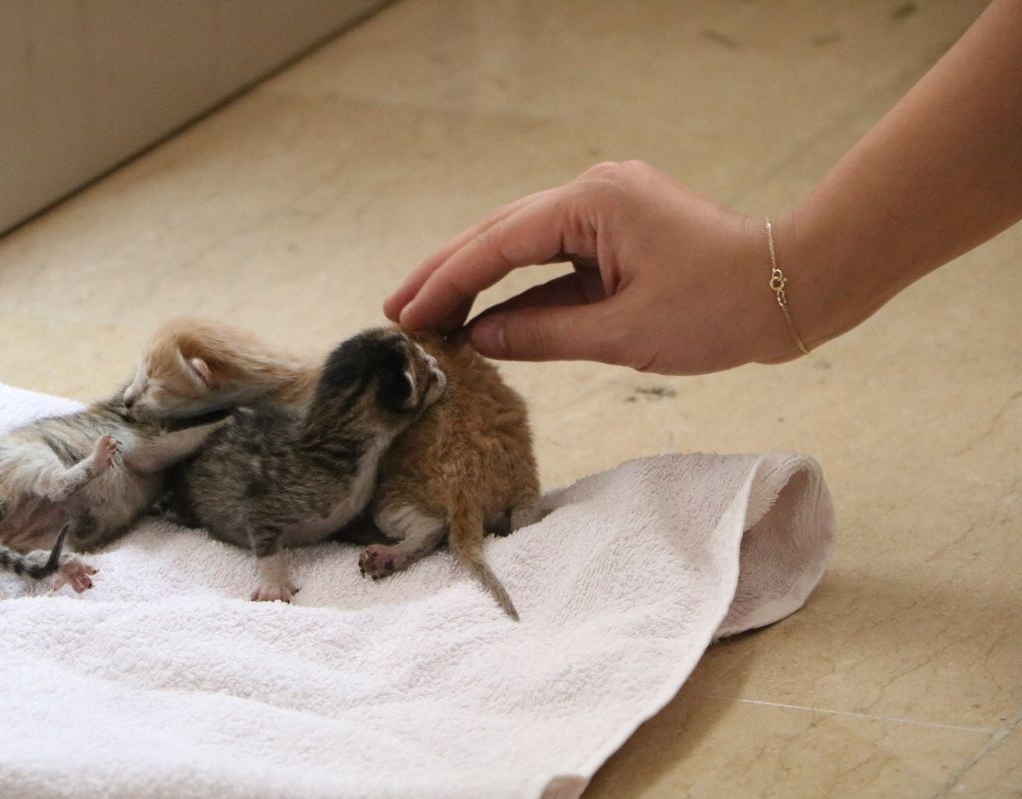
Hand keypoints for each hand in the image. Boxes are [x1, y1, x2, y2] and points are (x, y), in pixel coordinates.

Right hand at [384, 161, 810, 374]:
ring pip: (521, 244)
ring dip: (477, 280)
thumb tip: (479, 337)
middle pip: (498, 233)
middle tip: (396, 309)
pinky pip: (554, 259)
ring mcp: (605, 209)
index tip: (406, 316)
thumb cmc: (722, 308)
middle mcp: (592, 192)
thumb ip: (542, 333)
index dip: (446, 282)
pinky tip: (484, 313)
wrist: (793, 287)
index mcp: (591, 203)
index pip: (497, 244)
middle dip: (446, 273)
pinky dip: (519, 287)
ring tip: (427, 312)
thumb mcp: (624, 333)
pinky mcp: (617, 231)